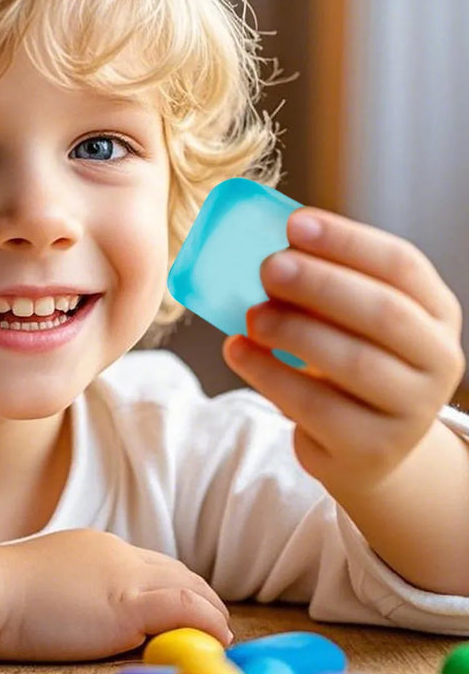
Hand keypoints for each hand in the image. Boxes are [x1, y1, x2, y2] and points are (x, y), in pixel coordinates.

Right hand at [0, 528, 231, 660]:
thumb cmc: (2, 593)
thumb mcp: (48, 580)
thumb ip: (75, 586)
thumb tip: (85, 609)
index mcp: (97, 546)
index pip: (149, 562)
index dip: (174, 584)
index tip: (186, 608)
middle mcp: (117, 553)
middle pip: (175, 570)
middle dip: (201, 596)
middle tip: (216, 623)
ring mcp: (124, 576)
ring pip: (188, 586)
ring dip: (211, 612)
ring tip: (222, 636)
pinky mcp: (127, 605)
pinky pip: (185, 607)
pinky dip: (209, 622)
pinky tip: (219, 640)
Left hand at [223, 207, 465, 492]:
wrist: (366, 444)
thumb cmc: (349, 357)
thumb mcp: (348, 317)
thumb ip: (321, 283)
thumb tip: (265, 247)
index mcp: (435, 311)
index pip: (401, 264)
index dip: (347, 240)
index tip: (294, 223)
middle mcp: (437, 360)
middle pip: (384, 312)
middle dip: (321, 283)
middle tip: (269, 267)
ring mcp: (411, 411)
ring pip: (353, 362)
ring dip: (293, 331)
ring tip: (251, 315)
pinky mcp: (370, 450)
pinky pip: (315, 407)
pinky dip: (268, 373)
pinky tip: (237, 349)